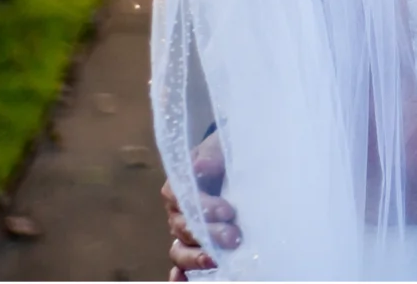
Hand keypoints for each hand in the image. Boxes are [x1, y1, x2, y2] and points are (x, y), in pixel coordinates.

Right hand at [163, 132, 238, 279]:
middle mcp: (178, 211)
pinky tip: (184, 280)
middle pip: (184, 227)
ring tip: (216, 259)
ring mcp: (185, 232)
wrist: (238, 159)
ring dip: (196, 257)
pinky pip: (181, 265)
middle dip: (208, 234)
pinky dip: (180, 275)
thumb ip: (212, 155)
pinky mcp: (195, 246)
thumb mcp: (222, 146)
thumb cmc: (228, 152)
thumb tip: (201, 166)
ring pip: (180, 249)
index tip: (227, 210)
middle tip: (233, 236)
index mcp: (180, 185)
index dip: (203, 206)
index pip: (182, 198)